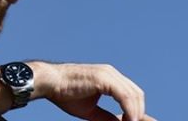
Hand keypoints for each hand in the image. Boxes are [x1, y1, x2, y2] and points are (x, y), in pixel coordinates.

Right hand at [34, 62, 152, 120]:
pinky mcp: (103, 78)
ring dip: (135, 113)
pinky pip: (124, 96)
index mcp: (108, 77)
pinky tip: (126, 120)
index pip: (131, 93)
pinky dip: (129, 110)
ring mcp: (107, 74)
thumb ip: (107, 117)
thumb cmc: (64, 94)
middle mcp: (110, 73)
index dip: (135, 110)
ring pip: (133, 95)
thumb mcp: (90, 110)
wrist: (49, 82)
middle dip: (139, 112)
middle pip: (136, 94)